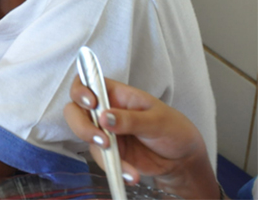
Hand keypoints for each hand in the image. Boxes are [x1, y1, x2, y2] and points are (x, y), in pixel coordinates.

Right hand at [64, 76, 218, 198]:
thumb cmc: (173, 129)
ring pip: (84, 136)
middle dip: (80, 125)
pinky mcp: (108, 152)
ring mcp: (104, 131)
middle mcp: (105, 110)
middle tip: (99, 138)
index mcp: (116, 94)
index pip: (88, 82)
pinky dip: (113, 168)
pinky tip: (132, 174)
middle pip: (75, 110)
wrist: (182, 160)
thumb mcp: (158, 121)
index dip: (81, 90)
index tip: (91, 103)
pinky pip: (101, 158)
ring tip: (121, 163)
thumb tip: (104, 118)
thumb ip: (131, 119)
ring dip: (99, 151)